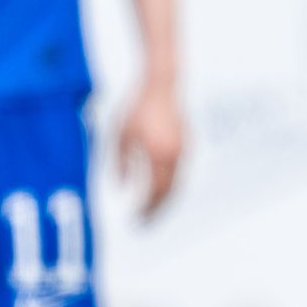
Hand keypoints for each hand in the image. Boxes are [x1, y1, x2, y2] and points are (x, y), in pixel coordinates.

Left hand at [115, 81, 184, 218]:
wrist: (162, 84)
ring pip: (177, 184)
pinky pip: (179, 172)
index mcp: (157, 154)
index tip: (136, 220)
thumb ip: (120, 163)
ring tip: (151, 210)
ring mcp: (183, 150)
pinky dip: (170, 185)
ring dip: (165, 200)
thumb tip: (121, 186)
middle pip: (169, 193)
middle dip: (157, 210)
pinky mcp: (186, 144)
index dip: (146, 209)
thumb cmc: (138, 107)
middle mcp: (174, 156)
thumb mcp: (120, 135)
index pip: (154, 191)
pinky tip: (159, 189)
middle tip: (145, 223)